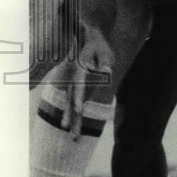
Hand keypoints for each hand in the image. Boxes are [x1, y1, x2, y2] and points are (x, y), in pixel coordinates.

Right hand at [47, 25, 112, 140]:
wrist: (88, 40)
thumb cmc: (99, 46)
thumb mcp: (105, 50)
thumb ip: (105, 61)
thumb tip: (106, 72)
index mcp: (81, 69)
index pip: (79, 86)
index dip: (78, 97)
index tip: (77, 110)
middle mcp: (75, 79)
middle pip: (72, 100)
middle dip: (72, 117)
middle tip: (71, 133)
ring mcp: (75, 84)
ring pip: (70, 105)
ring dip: (71, 120)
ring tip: (73, 137)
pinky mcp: (78, 87)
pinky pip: (73, 103)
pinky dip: (72, 115)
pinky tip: (71, 127)